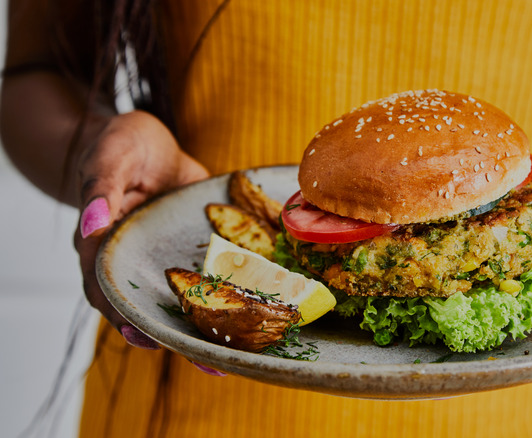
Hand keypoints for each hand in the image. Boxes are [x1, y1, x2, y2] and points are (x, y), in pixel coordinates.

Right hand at [72, 111, 211, 349]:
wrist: (149, 143)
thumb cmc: (122, 145)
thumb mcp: (112, 156)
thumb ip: (101, 188)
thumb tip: (92, 223)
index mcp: (102, 244)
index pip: (106, 288)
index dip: (122, 314)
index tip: (143, 336)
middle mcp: (131, 261)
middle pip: (144, 307)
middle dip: (171, 335)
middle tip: (203, 360)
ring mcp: (161, 260)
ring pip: (175, 301)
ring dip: (198, 328)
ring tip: (228, 357)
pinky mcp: (186, 254)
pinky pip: (201, 281)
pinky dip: (219, 299)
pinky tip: (248, 317)